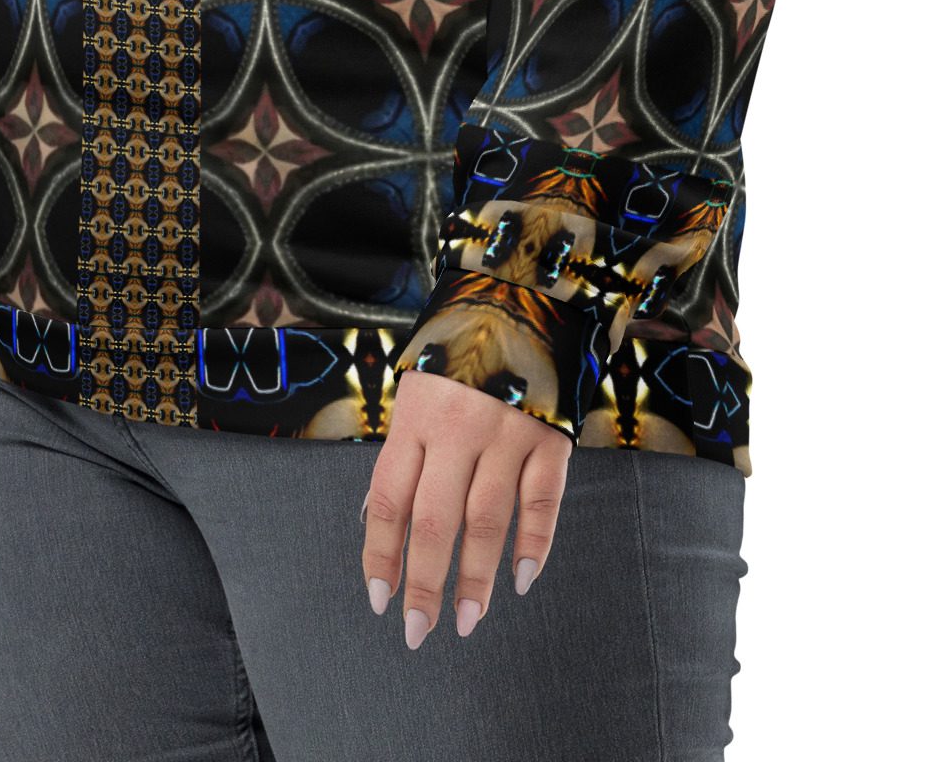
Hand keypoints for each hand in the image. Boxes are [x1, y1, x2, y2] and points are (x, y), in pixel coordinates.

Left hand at [361, 367, 569, 647]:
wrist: (523, 295)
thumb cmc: (459, 350)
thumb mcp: (417, 389)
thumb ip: (403, 452)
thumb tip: (377, 521)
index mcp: (416, 416)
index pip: (390, 500)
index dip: (381, 556)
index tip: (379, 600)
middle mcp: (458, 427)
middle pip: (435, 521)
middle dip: (425, 585)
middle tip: (419, 631)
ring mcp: (508, 431)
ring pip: (488, 520)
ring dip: (477, 578)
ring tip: (468, 622)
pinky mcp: (551, 434)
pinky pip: (543, 501)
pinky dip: (536, 544)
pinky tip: (522, 580)